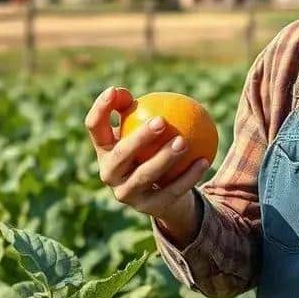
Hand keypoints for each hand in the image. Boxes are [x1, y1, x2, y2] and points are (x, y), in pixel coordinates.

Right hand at [84, 87, 207, 238]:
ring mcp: (126, 193)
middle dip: (139, 138)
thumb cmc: (151, 150)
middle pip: (121, 154)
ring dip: (165, 158)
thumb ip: (140, 109)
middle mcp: (109, 172)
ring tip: (183, 141)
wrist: (163, 193)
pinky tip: (203, 160)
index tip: (114, 89)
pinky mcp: (147, 208)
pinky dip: (189, 176)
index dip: (100, 108)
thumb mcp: (145, 130)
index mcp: (104, 149)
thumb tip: (131, 90)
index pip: (95, 127)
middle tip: (161, 121)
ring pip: (145, 175)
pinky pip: (171, 190)